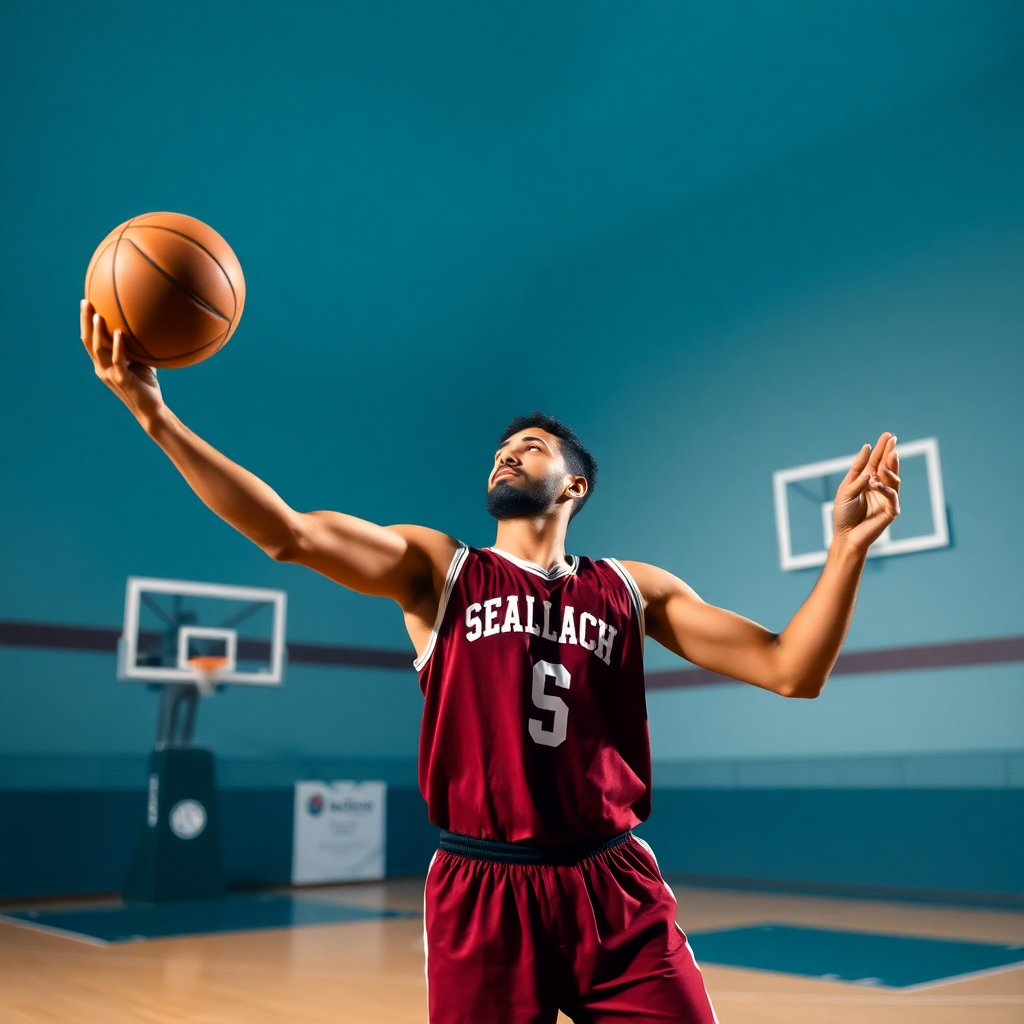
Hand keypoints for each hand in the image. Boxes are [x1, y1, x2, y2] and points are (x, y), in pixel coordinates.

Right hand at [80, 300, 164, 426]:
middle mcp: (101, 368)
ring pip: (98, 350)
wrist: (151, 408)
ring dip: (97, 332)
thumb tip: (147, 326)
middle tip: (85, 302)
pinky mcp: (122, 379)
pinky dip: (117, 346)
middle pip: (88, 341)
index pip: (89, 340)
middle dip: (85, 321)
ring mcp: (110, 374)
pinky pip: (118, 360)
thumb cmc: (146, 384)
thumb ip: (137, 346)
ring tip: (97, 315)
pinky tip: (118, 333)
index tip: (86, 303)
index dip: (85, 323)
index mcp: (103, 363)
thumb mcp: (140, 361)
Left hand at [832, 432, 900, 552]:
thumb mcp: (846, 489)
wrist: (845, 536)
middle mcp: (879, 487)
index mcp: (868, 481)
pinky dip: (884, 488)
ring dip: (890, 468)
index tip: (887, 435)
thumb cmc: (843, 514)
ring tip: (889, 455)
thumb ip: (857, 472)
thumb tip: (867, 449)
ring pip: (893, 479)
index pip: (876, 462)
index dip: (882, 448)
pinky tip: (875, 482)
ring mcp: (887, 498)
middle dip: (890, 452)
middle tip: (892, 439)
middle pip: (887, 467)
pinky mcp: (891, 511)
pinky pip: (891, 496)